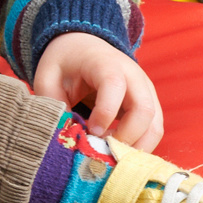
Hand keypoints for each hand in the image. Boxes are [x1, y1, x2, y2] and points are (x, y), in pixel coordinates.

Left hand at [31, 32, 163, 152]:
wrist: (84, 47)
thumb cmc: (66, 63)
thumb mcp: (48, 78)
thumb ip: (53, 105)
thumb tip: (67, 137)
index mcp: (105, 63)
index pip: (114, 86)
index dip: (105, 112)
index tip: (91, 131)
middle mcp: (133, 76)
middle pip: (144, 110)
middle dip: (125, 137)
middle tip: (102, 150)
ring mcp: (146, 90)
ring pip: (155, 125)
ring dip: (136, 147)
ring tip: (110, 155)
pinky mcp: (150, 104)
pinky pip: (153, 130)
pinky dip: (139, 146)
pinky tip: (116, 150)